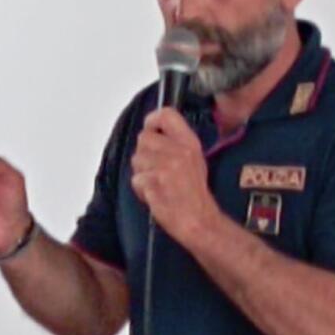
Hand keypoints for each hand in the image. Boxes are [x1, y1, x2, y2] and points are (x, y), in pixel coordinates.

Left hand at [129, 107, 219, 247]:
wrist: (198, 220)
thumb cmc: (194, 193)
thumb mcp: (195, 159)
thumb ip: (176, 143)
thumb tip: (153, 131)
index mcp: (189, 142)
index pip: (166, 114)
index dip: (152, 120)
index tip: (150, 128)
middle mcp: (178, 151)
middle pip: (143, 138)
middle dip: (143, 153)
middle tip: (155, 169)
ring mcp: (165, 166)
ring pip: (136, 159)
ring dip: (141, 172)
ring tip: (157, 183)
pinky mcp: (154, 182)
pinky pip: (136, 179)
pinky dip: (141, 189)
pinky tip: (155, 195)